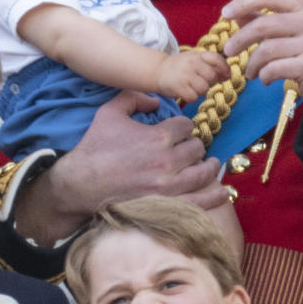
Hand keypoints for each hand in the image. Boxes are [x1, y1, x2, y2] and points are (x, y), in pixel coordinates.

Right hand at [15, 91, 227, 244]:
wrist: (79, 185)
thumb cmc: (94, 149)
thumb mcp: (109, 113)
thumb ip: (133, 98)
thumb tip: (155, 101)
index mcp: (157, 137)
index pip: (186, 126)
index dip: (183, 127)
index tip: (179, 132)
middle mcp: (168, 161)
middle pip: (197, 148)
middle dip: (194, 146)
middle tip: (190, 149)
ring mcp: (169, 186)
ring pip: (203, 172)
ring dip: (209, 166)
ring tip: (210, 164)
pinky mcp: (168, 206)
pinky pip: (200, 201)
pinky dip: (215, 196)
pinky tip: (224, 192)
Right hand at [156, 49, 229, 101]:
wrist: (157, 71)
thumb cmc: (181, 67)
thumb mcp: (195, 60)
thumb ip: (211, 66)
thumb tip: (227, 76)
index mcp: (197, 55)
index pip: (216, 58)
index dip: (224, 68)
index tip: (226, 76)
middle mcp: (191, 63)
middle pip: (212, 76)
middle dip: (210, 82)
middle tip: (200, 82)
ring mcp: (185, 75)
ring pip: (204, 88)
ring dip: (200, 91)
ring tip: (191, 87)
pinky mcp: (178, 87)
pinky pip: (193, 97)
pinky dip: (190, 97)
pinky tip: (185, 92)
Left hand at [221, 0, 302, 117]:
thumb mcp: (293, 32)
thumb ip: (265, 20)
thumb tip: (236, 13)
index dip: (244, 2)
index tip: (225, 13)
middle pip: (263, 24)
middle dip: (240, 39)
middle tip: (229, 51)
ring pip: (266, 50)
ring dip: (252, 64)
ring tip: (251, 72)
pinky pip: (273, 69)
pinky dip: (264, 76)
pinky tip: (266, 79)